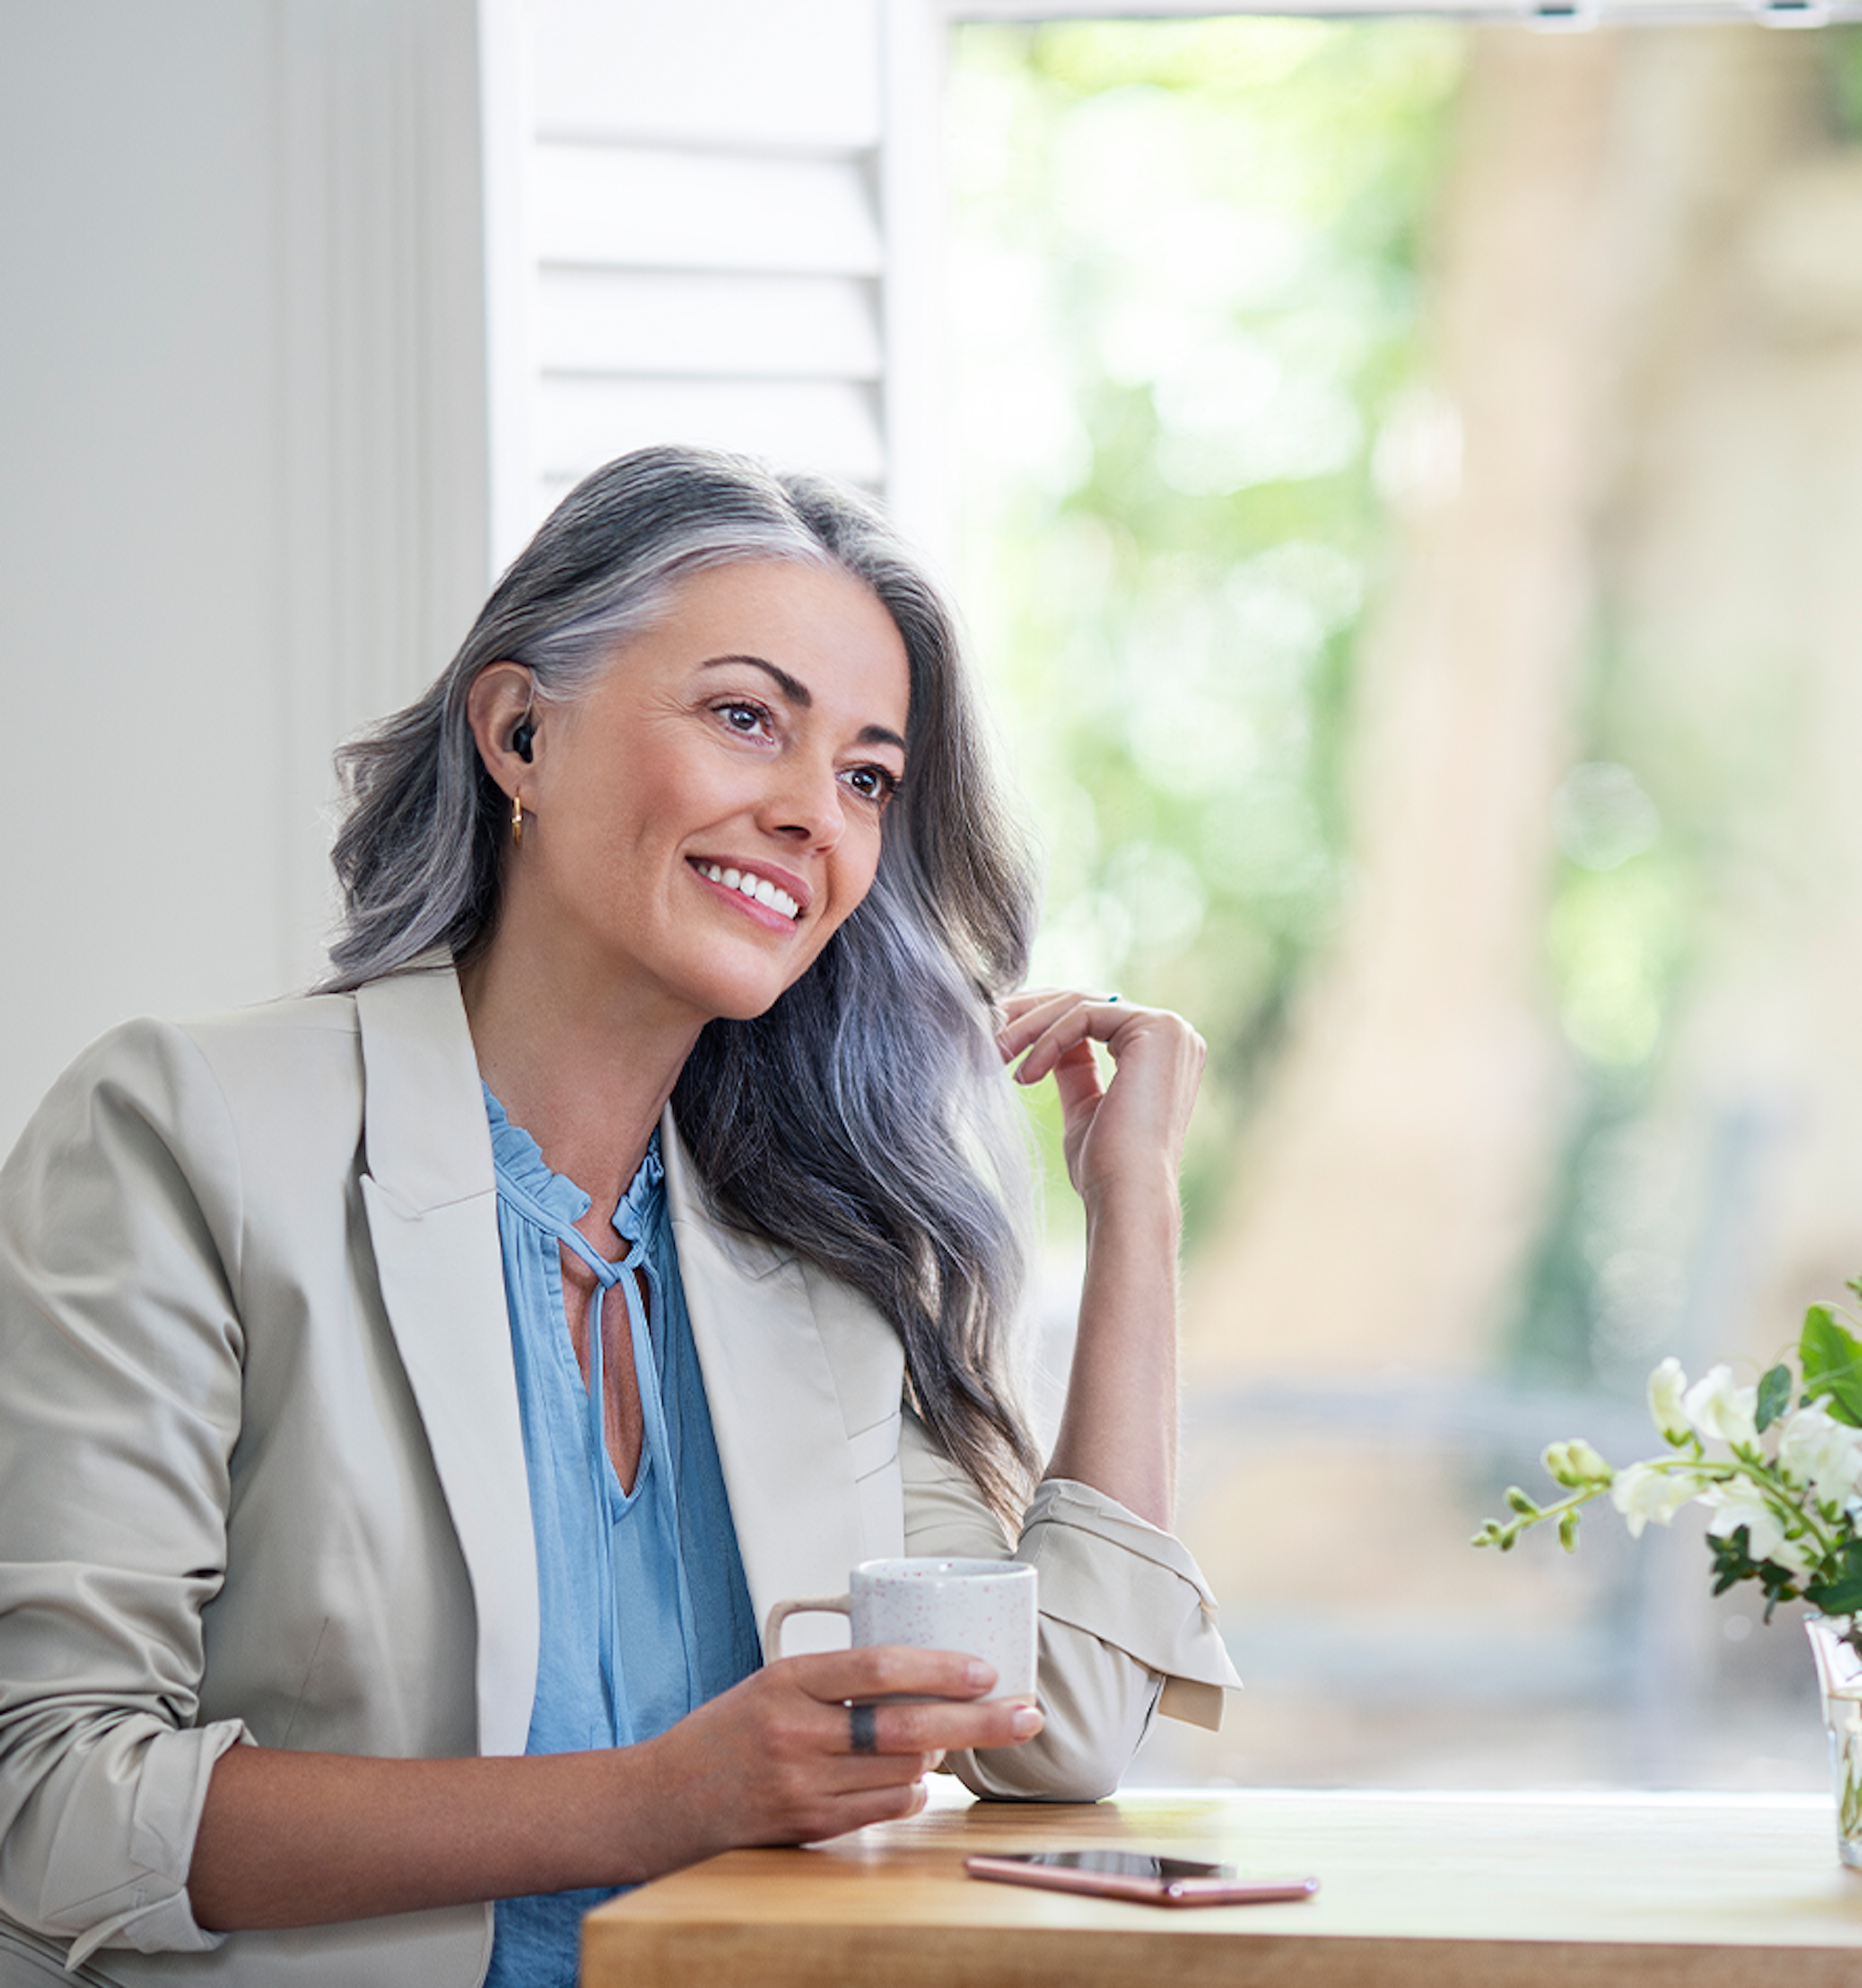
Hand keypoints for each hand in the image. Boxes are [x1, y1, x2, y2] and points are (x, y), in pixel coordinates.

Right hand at [636, 1646, 1042, 1863]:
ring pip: (901, 1770)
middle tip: (1024, 1714)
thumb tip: (919, 1674)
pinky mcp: (808, 1826)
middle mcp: (795, 1732)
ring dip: (944, 1755)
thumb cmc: (725, 1733)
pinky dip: (913, 1789)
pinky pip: (882, 1807)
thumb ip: (836, 1679)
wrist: (665, 1798)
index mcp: (787, 1681)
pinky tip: (920, 1777)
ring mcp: (802, 1785)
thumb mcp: (773, 1682)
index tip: (985, 1670)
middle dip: (976, 1721)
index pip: (876, 1668)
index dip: (938, 1668)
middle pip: (905, 1725)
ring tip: (962, 1739)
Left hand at [997, 990, 1205, 1213]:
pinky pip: (1083, 1014)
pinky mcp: (1156, 1028)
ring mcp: (1168, 1028)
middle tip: (985, 1031)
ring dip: (1028, 1026)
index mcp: (1159, 1049)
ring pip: (1079, 1004)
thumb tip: (1045, 1043)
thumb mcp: (1084, 1106)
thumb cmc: (1104, 1168)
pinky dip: (1046, 1039)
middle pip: (1083, 1002)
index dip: (1039, 1022)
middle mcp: (1171, 1033)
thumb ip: (1074, 1068)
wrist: (1126, 1196)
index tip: (997, 1038)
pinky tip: (1024, 1075)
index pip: (1089, 1016)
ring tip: (994, 1054)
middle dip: (1027, 1015)